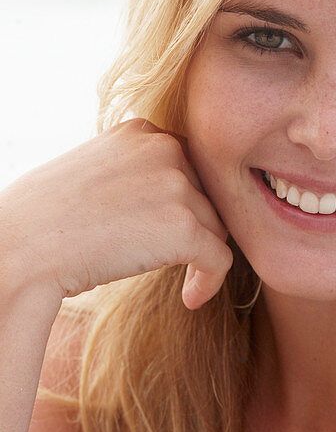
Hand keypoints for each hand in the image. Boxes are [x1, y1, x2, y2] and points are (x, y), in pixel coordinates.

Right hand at [0, 119, 232, 310]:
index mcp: (141, 132)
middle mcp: (164, 148)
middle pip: (207, 196)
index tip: (169, 234)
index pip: (189, 168)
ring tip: (181, 282)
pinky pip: (219, 260)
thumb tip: (170, 202)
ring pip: (215, 228)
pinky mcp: (184, 227)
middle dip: (196, 230)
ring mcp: (176, 186)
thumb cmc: (44, 220)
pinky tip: (190, 299)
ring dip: (200, 258)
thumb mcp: (94, 173)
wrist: (20, 249)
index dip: (185, 204)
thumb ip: (135, 174)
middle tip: (177, 261)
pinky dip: (211, 283)